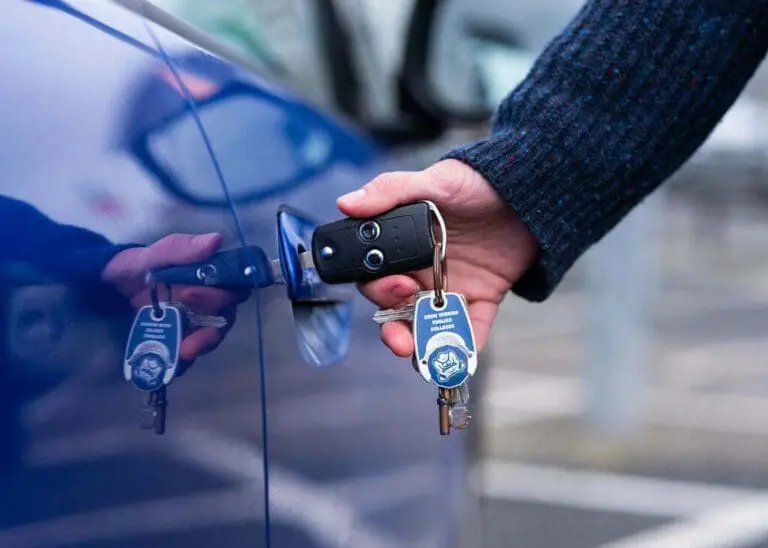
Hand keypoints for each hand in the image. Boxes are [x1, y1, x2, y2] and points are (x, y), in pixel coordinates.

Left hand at [101, 233, 249, 362]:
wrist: (108, 286)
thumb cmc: (135, 266)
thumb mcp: (153, 255)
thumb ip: (180, 249)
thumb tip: (216, 240)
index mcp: (208, 273)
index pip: (232, 284)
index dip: (222, 293)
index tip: (193, 294)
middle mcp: (209, 296)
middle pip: (225, 313)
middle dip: (211, 326)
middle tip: (188, 327)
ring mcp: (196, 317)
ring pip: (212, 333)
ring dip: (201, 344)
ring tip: (183, 355)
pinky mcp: (183, 334)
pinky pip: (192, 347)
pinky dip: (186, 358)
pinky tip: (174, 366)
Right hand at [337, 159, 538, 357]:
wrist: (529, 192)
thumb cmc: (476, 182)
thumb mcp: (434, 181)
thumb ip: (391, 191)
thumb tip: (347, 203)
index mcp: (403, 246)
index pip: (376, 276)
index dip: (378, 289)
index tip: (395, 288)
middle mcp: (421, 271)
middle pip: (396, 309)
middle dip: (393, 328)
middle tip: (401, 336)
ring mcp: (450, 287)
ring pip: (427, 324)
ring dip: (421, 344)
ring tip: (421, 357)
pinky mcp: (481, 298)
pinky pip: (470, 327)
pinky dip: (466, 345)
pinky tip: (462, 357)